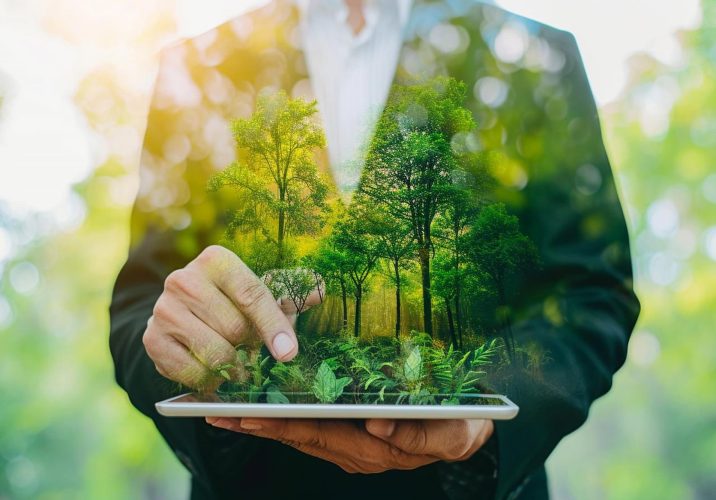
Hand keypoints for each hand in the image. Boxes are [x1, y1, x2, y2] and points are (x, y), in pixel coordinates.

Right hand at [143, 245, 320, 389]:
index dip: (273, 326)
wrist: (180, 313)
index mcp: (215, 260)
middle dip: (250, 346)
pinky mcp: (152, 339)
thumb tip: (319, 290)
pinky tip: (215, 372)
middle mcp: (184, 279)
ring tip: (237, 363)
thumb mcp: (261, 292)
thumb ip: (290, 294)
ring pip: (215, 352)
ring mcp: (164, 309)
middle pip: (234, 328)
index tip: (289, 353)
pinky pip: (193, 372)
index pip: (252, 294)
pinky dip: (210, 380)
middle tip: (251, 349)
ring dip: (233, 366)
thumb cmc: (231, 302)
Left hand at [206, 417, 493, 472]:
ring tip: (228, 412)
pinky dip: (284, 421)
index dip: (282, 424)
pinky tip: (264, 410)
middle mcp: (355, 452)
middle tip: (218, 413)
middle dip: (258, 425)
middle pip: (299, 436)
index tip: (248, 415)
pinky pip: (311, 431)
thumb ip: (418, 433)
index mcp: (374, 449)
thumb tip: (377, 424)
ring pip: (300, 435)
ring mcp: (351, 447)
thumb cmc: (460, 425)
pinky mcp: (351, 438)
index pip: (319, 434)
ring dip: (264, 424)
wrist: (468, 431)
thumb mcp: (450, 432)